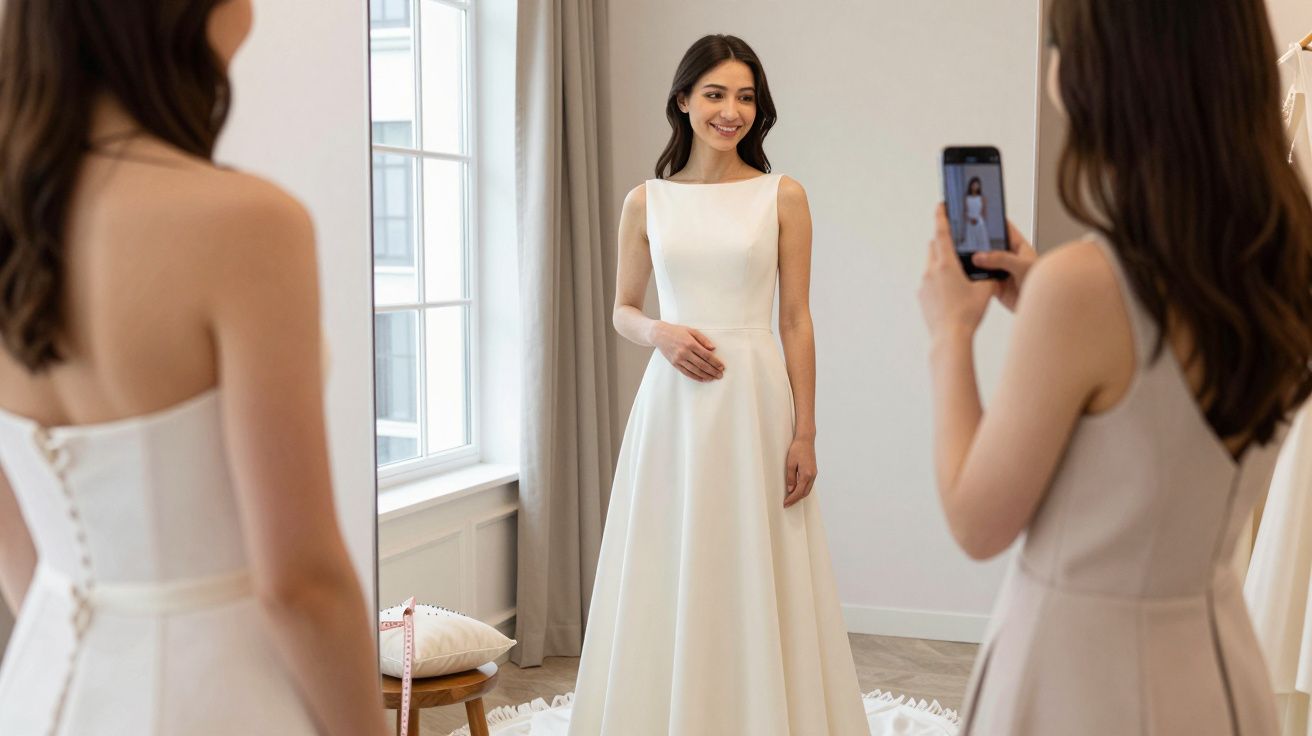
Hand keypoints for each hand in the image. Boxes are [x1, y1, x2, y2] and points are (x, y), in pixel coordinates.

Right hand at [650, 321, 724, 381]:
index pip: (706, 355)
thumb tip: (713, 349)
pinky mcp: (674, 364)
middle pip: (702, 365)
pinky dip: (696, 377)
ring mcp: (679, 359)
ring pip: (695, 371)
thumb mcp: (691, 331)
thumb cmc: (677, 331)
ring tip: (713, 378)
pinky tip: (703, 379)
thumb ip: (703, 339)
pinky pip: (687, 373)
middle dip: (712, 371)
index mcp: (690, 343)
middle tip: (720, 375)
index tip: (722, 367)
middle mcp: (684, 352)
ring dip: (706, 375)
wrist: (659, 335)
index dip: (715, 362)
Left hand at [783, 438, 816, 507]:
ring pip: (808, 489)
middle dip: (796, 499)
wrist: (806, 439)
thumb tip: (790, 489)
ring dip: (800, 495)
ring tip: (791, 498)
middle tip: (787, 503)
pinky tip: (797, 489)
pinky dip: (803, 489)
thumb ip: (790, 477)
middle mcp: (812, 475)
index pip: (798, 492)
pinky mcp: (813, 471)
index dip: (792, 499)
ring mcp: (814, 473)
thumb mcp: (790, 463)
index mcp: (806, 474)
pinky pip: (809, 484)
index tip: (785, 503)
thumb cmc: (797, 449)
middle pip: (805, 493)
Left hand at [919, 204, 996, 340]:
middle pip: (934, 247)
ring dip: (940, 262)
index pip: (942, 233)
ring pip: (930, 264)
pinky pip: (929, 281)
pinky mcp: (921, 296)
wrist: (949, 338)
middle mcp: (931, 271)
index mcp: (946, 265)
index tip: (940, 206)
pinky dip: (938, 279)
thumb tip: (992, 270)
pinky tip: (951, 291)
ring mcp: (923, 284)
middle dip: (943, 241)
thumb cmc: (967, 314)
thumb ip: (988, 275)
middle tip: (955, 242)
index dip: (942, 217)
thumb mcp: (985, 290)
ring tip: (957, 272)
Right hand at [969, 220, 1036, 311]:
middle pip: (990, 246)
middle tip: (967, 240)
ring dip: (976, 263)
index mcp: (1019, 247)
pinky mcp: (995, 285)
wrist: (1042, 307)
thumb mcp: (1022, 265)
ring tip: (965, 258)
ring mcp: (1001, 272)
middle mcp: (1009, 258)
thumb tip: (981, 256)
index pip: (1005, 229)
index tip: (982, 215)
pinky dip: (975, 278)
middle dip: (979, 244)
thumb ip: (1001, 258)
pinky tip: (969, 275)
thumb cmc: (1043, 283)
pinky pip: (981, 279)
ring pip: (984, 263)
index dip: (995, 222)